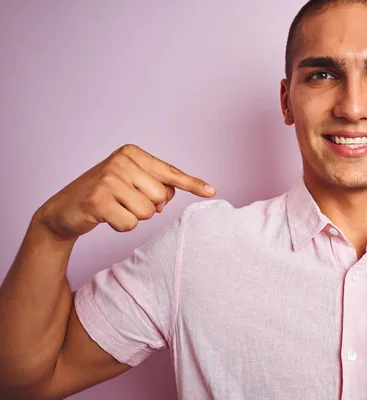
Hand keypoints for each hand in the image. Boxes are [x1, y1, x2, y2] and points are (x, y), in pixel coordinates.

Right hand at [37, 144, 215, 240]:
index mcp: (131, 153)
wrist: (64, 210)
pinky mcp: (99, 200)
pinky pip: (130, 224)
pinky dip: (121, 226)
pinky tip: (105, 216)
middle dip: (149, 207)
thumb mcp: (130, 182)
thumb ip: (155, 185)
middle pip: (161, 197)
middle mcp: (121, 161)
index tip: (212, 191)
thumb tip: (169, 198)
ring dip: (134, 217)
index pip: (170, 172)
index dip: (192, 184)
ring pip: (148, 213)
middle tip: (126, 202)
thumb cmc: (104, 195)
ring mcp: (109, 179)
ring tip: (115, 208)